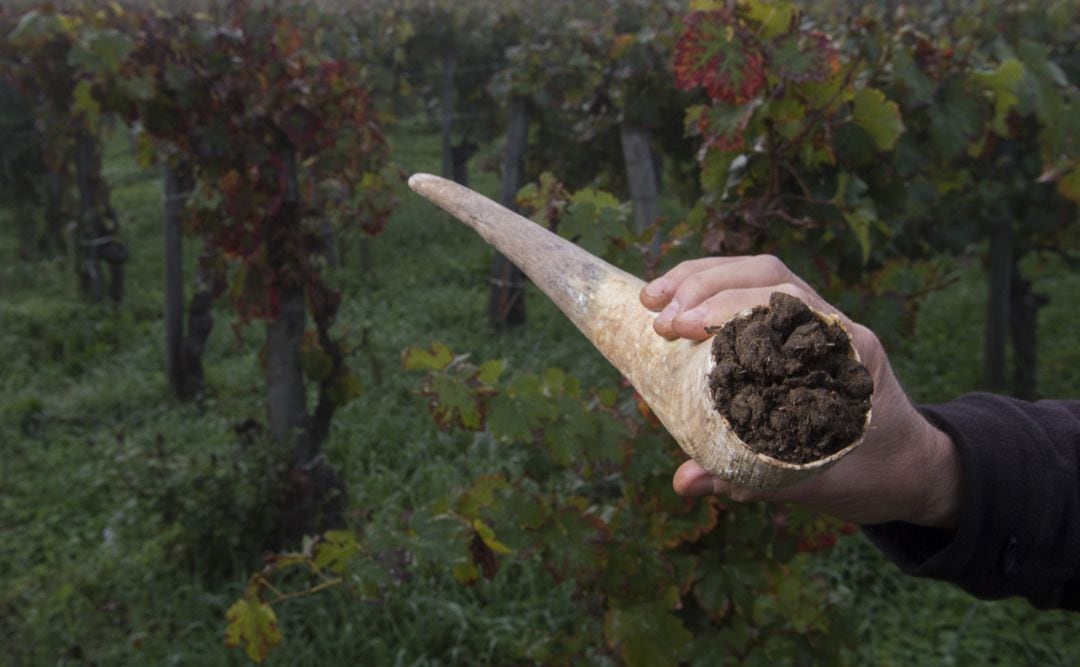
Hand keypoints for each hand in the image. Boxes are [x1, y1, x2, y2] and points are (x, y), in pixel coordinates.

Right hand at [640, 255, 961, 528]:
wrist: (915, 470)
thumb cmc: (871, 476)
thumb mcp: (811, 484)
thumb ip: (746, 480)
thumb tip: (684, 481)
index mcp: (846, 353)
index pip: (784, 305)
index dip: (728, 306)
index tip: (681, 326)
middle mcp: (834, 326)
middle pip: (767, 276)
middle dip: (704, 285)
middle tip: (657, 313)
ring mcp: (821, 322)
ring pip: (761, 274)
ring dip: (704, 278)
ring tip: (654, 297)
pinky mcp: (806, 328)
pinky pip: (761, 291)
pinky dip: (717, 289)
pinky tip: (682, 303)